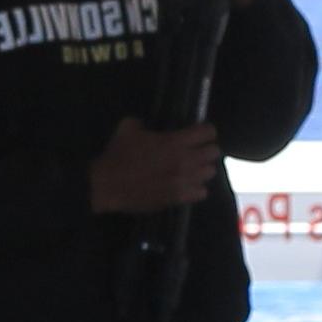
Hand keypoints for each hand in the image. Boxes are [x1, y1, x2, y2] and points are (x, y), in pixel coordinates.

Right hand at [88, 117, 222, 213]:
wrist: (107, 185)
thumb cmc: (118, 156)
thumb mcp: (127, 128)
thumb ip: (143, 123)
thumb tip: (148, 126)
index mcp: (175, 141)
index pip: (208, 132)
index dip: (205, 131)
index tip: (198, 133)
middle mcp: (185, 160)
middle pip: (214, 152)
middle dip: (206, 149)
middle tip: (195, 151)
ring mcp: (183, 181)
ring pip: (210, 173)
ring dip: (202, 169)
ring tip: (191, 169)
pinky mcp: (178, 198)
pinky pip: (202, 192)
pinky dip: (197, 188)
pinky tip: (186, 185)